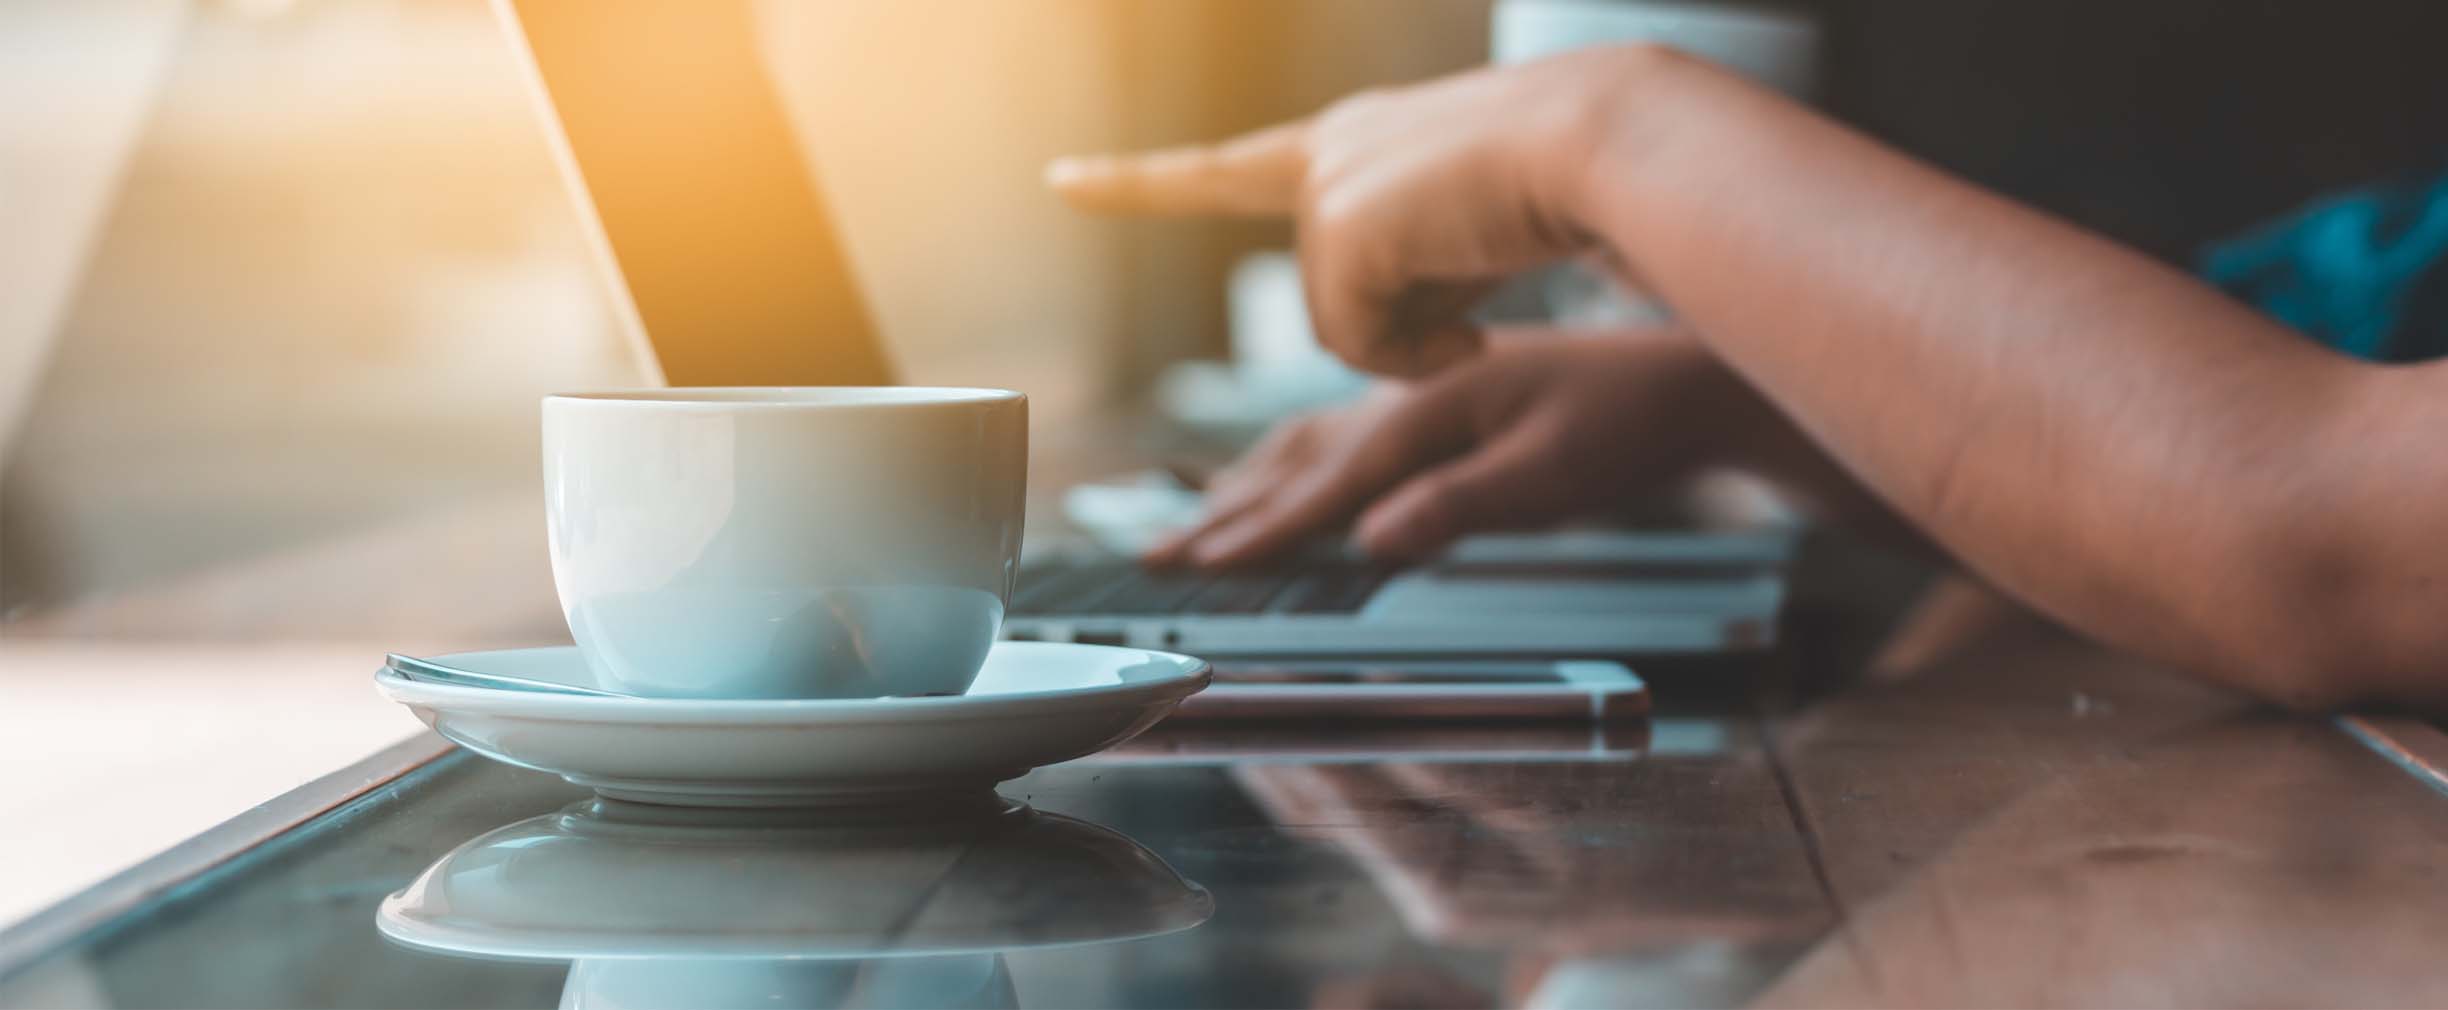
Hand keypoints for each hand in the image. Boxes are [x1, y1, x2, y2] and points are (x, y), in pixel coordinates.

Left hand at [1048, 46, 1673, 376]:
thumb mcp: (1466, 233)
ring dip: (1414, 339)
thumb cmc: (1565, 190)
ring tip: (1485, 295)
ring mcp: (1329, 186)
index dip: (1141, 185)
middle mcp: (1328, 152)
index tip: (1064, 182)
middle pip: (1329, 299)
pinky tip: (1474, 321)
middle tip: (1462, 312)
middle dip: (1396, 333)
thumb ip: (1406, 266)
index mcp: (1353, 142)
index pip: (1226, 168)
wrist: (1611, 146)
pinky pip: (1357, 341)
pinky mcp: (1339, 224)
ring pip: (1341, 327)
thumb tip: (1389, 327)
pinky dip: (1418, 351)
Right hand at [1147, 328, 1760, 566]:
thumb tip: (1373, 541)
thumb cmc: (1623, 429)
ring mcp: (1414, 399)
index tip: (1202, 568)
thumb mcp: (1551, 476)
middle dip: (1222, 516)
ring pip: (1305, 446)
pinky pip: (1335, 437)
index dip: (1263, 531)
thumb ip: (1460, 506)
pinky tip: (1275, 476)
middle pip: (1294, 463)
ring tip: (1188, 525)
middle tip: (1154, 558)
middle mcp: (1406, 398)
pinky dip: (1287, 464)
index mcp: (1426, 412)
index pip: (1328, 484)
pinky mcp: (1431, 408)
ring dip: (1243, 489)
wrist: (1675, 379)